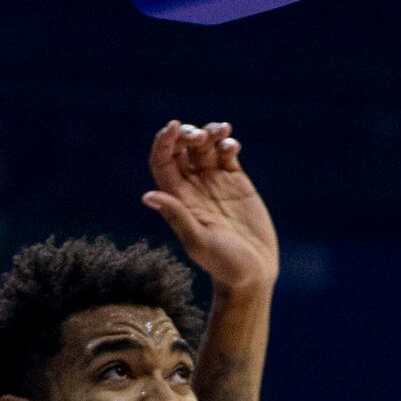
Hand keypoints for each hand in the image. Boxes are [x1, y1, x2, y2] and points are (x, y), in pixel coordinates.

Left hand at [143, 121, 279, 292]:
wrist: (252, 273)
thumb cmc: (223, 264)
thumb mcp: (199, 241)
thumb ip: (177, 217)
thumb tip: (148, 196)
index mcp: (178, 198)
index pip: (163, 162)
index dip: (164, 142)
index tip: (173, 127)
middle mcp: (193, 187)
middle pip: (182, 149)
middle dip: (188, 135)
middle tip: (200, 135)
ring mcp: (215, 183)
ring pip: (206, 148)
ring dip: (210, 133)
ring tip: (222, 130)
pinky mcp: (238, 182)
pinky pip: (228, 155)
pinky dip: (229, 144)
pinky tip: (232, 144)